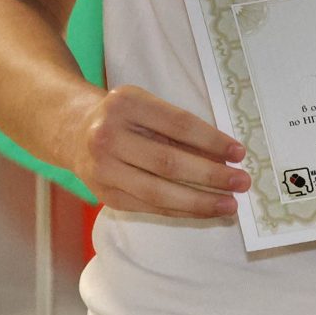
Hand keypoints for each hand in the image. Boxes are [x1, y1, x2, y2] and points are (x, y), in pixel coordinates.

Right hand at [70, 84, 246, 217]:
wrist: (73, 131)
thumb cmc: (123, 117)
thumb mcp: (148, 108)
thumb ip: (181, 130)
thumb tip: (226, 156)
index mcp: (126, 104)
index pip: (179, 125)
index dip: (212, 140)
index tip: (239, 153)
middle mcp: (109, 136)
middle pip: (169, 162)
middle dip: (211, 175)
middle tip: (242, 182)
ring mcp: (103, 169)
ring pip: (158, 192)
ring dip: (199, 201)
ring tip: (229, 205)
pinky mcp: (105, 195)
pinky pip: (149, 207)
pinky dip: (181, 210)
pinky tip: (204, 211)